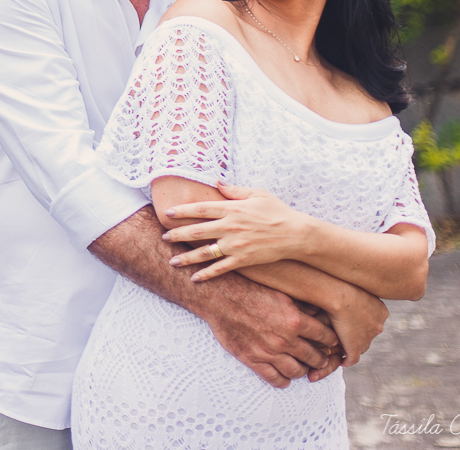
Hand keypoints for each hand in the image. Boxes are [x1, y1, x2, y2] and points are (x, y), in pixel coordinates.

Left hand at [163, 182, 307, 280]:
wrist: (296, 234)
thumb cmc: (277, 211)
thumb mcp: (258, 194)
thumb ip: (234, 189)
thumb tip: (216, 181)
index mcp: (232, 209)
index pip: (201, 209)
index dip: (183, 211)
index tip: (168, 213)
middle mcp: (231, 227)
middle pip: (198, 231)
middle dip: (178, 235)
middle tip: (163, 237)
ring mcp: (236, 245)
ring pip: (205, 252)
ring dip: (187, 258)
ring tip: (172, 262)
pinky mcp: (243, 260)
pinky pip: (220, 268)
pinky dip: (206, 274)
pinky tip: (194, 278)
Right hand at [194, 275, 340, 389]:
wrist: (220, 297)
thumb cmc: (250, 290)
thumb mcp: (280, 293)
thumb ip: (301, 306)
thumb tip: (320, 312)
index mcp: (294, 320)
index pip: (325, 337)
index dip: (331, 341)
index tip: (331, 343)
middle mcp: (285, 338)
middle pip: (314, 357)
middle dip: (321, 359)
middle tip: (320, 358)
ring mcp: (268, 351)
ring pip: (296, 371)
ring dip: (303, 371)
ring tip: (303, 368)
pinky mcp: (253, 359)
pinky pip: (274, 378)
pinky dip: (283, 381)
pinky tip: (285, 378)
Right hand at [324, 285, 387, 365]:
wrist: (338, 293)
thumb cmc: (343, 284)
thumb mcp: (356, 286)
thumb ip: (357, 293)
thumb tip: (352, 292)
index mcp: (382, 311)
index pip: (373, 321)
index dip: (362, 321)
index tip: (352, 318)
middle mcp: (378, 325)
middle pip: (369, 334)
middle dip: (359, 333)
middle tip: (346, 330)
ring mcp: (368, 337)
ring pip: (361, 345)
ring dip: (352, 345)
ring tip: (340, 343)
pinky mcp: (355, 347)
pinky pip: (353, 358)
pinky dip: (348, 360)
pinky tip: (342, 360)